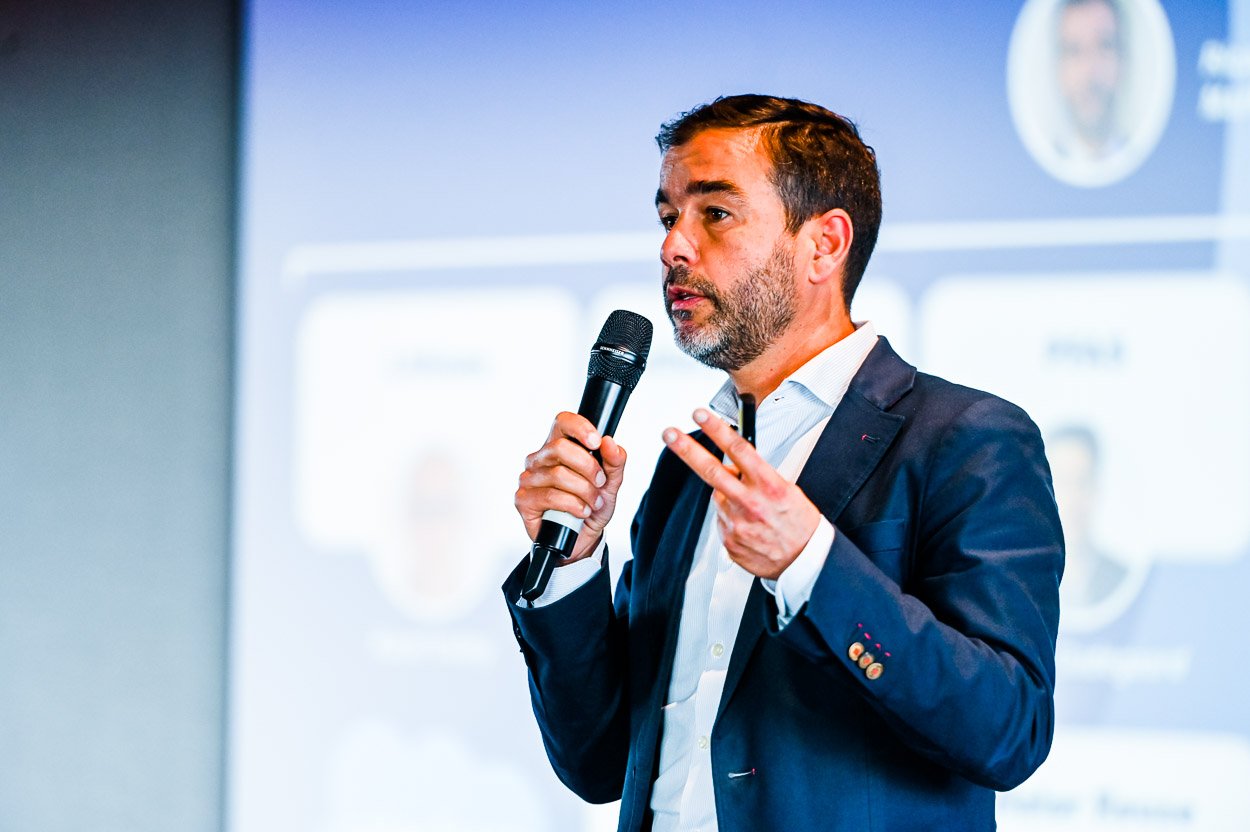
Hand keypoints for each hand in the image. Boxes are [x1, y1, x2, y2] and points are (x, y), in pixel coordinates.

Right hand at [515, 411, 627, 562]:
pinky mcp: (523, 499)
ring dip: (584, 491)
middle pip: (560, 448)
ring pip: (558, 474)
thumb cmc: (591, 506)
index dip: (579, 428)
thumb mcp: (610, 484)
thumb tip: (610, 443)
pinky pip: (550, 496)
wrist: (582, 539)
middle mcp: (540, 459)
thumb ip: (614, 462)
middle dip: (588, 467)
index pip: (563, 422)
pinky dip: (573, 505)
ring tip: (593, 503)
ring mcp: (529, 479)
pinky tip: (580, 512)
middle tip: (599, 482)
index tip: (596, 442)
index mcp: (558, 447)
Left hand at [663, 408, 820, 579]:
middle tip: (669, 434)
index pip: (739, 450)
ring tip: (751, 508)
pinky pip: (722, 520)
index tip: (701, 415)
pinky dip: (731, 518)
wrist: (805, 562)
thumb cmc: (799, 523)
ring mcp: (737, 523)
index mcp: (769, 486)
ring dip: (727, 495)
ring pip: (718, 496)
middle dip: (687, 449)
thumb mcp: (788, 490)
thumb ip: (759, 475)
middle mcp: (751, 503)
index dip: (717, 430)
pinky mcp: (729, 541)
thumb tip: (736, 462)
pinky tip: (750, 525)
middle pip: (711, 470)